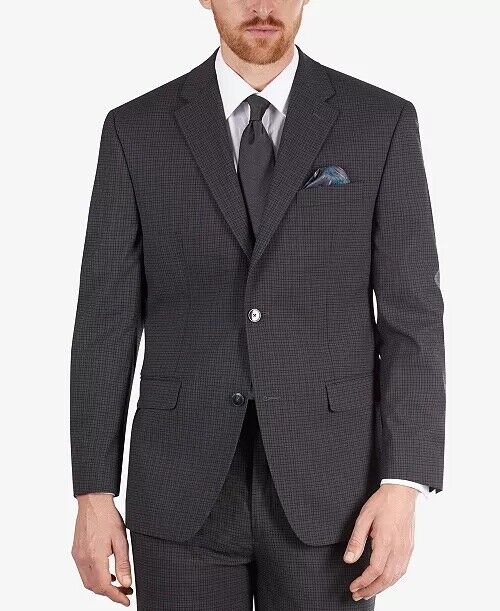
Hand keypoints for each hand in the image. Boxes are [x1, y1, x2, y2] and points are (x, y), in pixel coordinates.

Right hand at [72, 493, 132, 605]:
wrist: (93, 501)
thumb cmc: (108, 516)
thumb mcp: (121, 540)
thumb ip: (123, 563)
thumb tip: (126, 583)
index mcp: (95, 557)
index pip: (104, 587)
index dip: (116, 597)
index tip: (126, 600)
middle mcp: (83, 559)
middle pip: (94, 587)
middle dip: (110, 593)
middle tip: (125, 591)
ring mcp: (77, 556)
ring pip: (88, 581)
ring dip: (102, 586)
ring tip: (118, 583)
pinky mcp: (76, 551)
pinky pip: (84, 572)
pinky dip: (95, 577)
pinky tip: (106, 572)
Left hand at [343, 484, 416, 600]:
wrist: (402, 492)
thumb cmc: (383, 502)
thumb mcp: (364, 517)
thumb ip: (356, 540)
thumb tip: (348, 559)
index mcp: (386, 540)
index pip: (374, 570)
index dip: (363, 582)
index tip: (353, 586)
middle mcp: (398, 548)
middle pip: (386, 579)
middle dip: (371, 590)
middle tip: (358, 594)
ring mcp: (406, 549)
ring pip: (396, 576)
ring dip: (382, 587)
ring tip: (369, 591)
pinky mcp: (410, 547)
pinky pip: (402, 569)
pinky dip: (392, 579)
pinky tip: (384, 580)